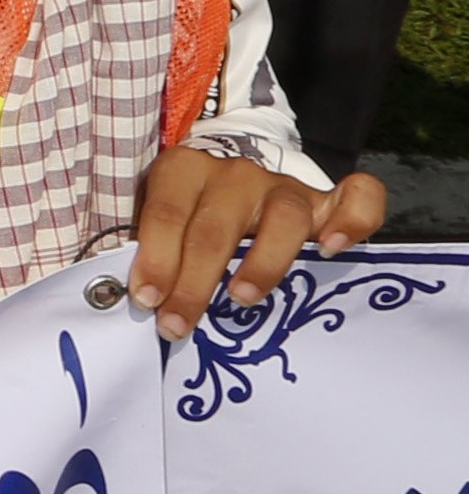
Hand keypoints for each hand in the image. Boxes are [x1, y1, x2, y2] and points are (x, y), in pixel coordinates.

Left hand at [128, 149, 385, 341]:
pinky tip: (333, 250)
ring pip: (282, 217)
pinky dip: (352, 220)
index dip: (155, 258)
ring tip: (241, 299)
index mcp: (184, 170)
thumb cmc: (189, 217)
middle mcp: (234, 173)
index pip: (166, 213)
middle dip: (194, 282)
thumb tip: (138, 301)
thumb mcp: (162, 226)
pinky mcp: (324, 200)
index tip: (147, 299)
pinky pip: (356, 196)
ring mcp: (282, 185)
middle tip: (178, 324)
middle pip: (216, 226)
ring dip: (261, 263)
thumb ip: (153, 253)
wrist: (232, 184)